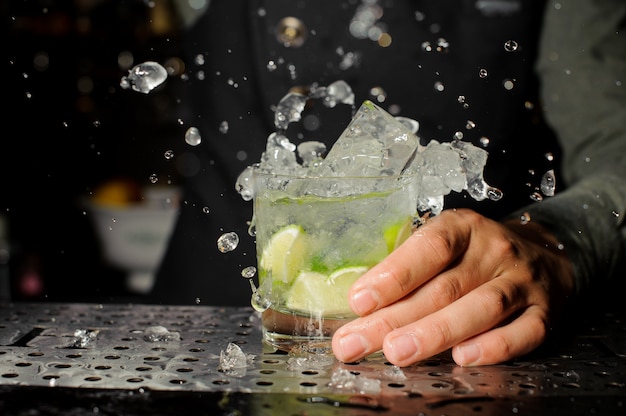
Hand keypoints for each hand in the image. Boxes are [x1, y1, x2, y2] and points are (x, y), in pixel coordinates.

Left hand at [331, 208, 574, 366]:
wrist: (547, 256)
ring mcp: (522, 282)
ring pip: (480, 309)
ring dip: (435, 333)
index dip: (394, 274)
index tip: (359, 301)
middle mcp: (494, 251)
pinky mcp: (544, 312)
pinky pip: (523, 332)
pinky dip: (494, 347)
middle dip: (394, 319)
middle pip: (443, 287)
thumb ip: (412, 270)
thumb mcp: (446, 245)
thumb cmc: (478, 256)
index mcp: (463, 228)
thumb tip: (364, 307)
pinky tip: (462, 358)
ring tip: (396, 352)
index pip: (429, 247)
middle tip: (355, 343)